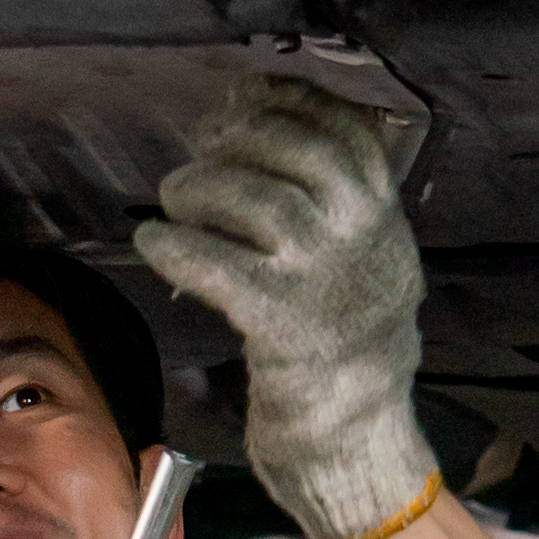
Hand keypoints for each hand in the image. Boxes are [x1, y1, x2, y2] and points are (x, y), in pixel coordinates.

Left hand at [129, 88, 439, 538]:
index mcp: (385, 217)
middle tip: (200, 155)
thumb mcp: (365, 262)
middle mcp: (365, 239)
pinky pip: (221, 267)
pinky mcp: (284, 325)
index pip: (346, 128)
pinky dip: (178, 247)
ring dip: (203, 189)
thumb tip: (252, 138)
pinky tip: (154, 242)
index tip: (241, 99)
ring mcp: (326, 281)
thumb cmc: (347, 349)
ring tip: (174, 198)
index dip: (287, 102)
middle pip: (299, 151)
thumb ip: (331, 205)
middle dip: (239, 140)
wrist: (360, 439)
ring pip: (260, 201)